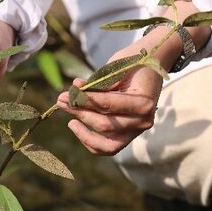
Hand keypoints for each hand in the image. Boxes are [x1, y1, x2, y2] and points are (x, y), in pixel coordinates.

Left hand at [56, 28, 177, 154]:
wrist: (150, 65)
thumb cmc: (132, 63)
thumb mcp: (116, 68)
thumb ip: (97, 83)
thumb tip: (75, 89)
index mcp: (144, 103)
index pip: (109, 105)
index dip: (86, 100)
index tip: (69, 93)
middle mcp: (143, 121)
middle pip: (104, 124)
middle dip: (80, 112)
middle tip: (61, 99)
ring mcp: (136, 131)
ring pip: (105, 142)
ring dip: (81, 127)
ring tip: (66, 111)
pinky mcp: (127, 135)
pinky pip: (108, 147)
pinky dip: (90, 140)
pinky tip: (75, 125)